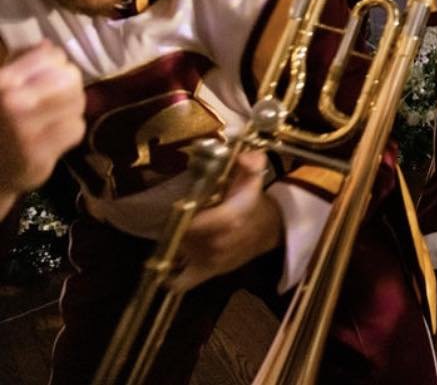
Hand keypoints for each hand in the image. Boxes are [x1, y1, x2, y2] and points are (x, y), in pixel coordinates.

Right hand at [0, 41, 85, 196]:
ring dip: (70, 104)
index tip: (48, 68)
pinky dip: (68, 127)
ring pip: (77, 102)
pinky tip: (51, 131)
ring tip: (52, 111)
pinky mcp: (39, 158)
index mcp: (0, 83)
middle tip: (55, 91)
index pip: (51, 56)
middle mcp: (12, 106)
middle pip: (69, 78)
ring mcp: (27, 134)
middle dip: (66, 82)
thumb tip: (48, 46)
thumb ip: (18, 62)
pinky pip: (76, 128)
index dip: (54, 60)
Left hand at [172, 149, 282, 291]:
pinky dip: (171, 279)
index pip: (192, 222)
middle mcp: (219, 243)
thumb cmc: (254, 204)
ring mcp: (213, 261)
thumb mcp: (254, 180)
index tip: (176, 206)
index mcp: (229, 219)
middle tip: (173, 218)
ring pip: (178, 254)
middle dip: (174, 227)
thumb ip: (251, 164)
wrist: (269, 230)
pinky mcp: (208, 273)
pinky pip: (183, 282)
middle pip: (182, 237)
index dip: (180, 215)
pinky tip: (164, 271)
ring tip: (173, 233)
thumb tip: (244, 157)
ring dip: (172, 244)